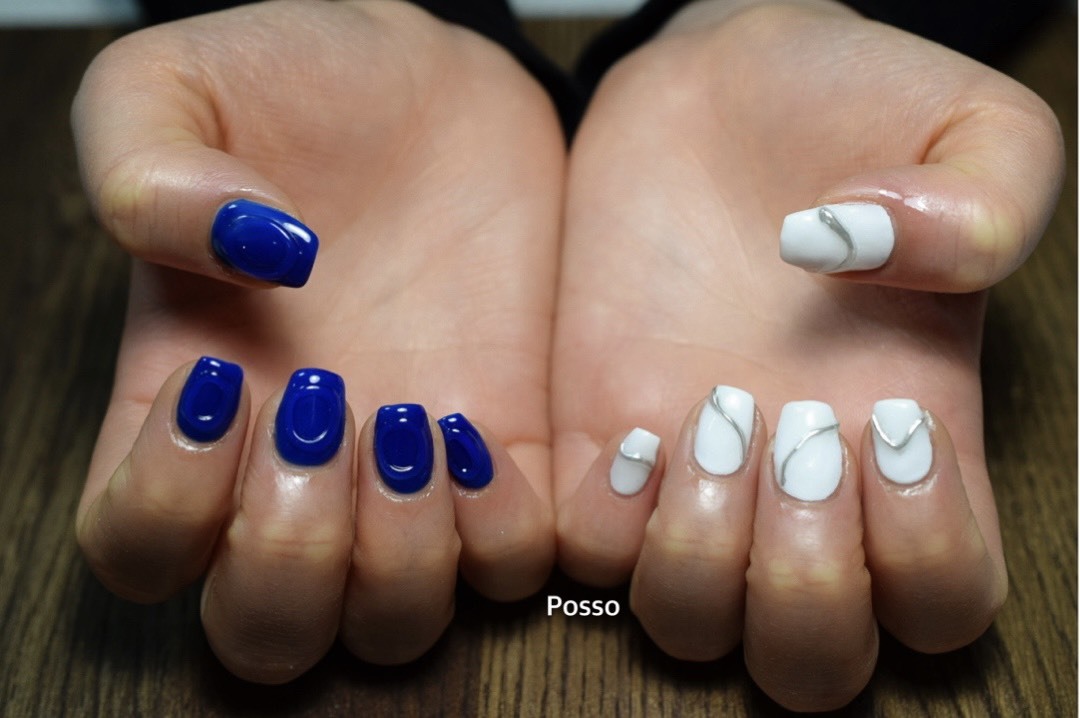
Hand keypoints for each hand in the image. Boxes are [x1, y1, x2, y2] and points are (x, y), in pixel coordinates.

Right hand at [73, 0, 561, 682]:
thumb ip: (145, 170)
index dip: (163, 510)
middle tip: (325, 420)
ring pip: (393, 621)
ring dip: (401, 556)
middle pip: (267, 627)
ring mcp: (409, 473)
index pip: (137, 547)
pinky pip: (510, 564)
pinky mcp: (511, 451)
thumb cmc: (298, 82)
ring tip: (414, 421)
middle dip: (293, 560)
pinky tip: (480, 430)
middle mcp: (298, 465)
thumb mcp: (175, 85)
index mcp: (193, 401)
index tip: (220, 385)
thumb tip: (235, 254)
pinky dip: (501, 532)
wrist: (437, 84)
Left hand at [552, 0, 1062, 709]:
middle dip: (803, 581)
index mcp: (909, 440)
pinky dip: (606, 521)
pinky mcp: (594, 434)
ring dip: (701, 555)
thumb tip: (885, 266)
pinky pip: (583, 552)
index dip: (923, 556)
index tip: (888, 418)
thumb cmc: (849, 105)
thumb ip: (988, 208)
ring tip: (711, 416)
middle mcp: (797, 482)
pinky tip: (637, 422)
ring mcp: (689, 470)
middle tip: (793, 434)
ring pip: (689, 623)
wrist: (713, 85)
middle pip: (809, 659)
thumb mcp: (973, 128)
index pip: (939, 602)